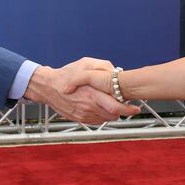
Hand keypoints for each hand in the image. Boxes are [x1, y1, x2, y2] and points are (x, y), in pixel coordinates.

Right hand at [24, 58, 138, 123]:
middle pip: (113, 115)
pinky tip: (100, 105)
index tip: (135, 108)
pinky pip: (97, 120)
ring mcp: (84, 115)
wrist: (48, 87)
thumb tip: (116, 72)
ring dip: (111, 112)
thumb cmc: (66, 74)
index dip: (128, 109)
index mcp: (92, 94)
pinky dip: (102, 115)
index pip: (115, 107)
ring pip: (106, 118)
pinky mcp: (80, 119)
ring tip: (110, 101)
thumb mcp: (85, 63)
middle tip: (123, 101)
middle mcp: (89, 107)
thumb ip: (103, 66)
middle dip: (121, 109)